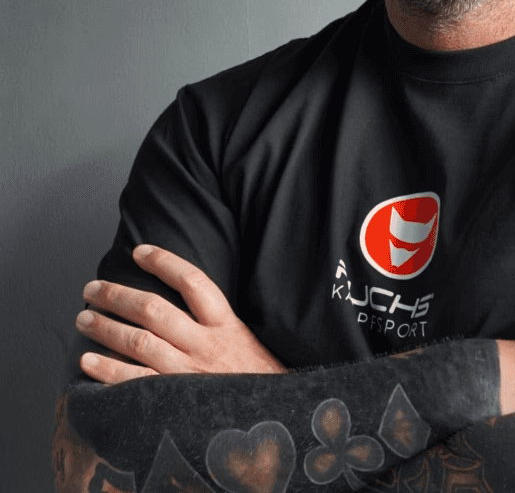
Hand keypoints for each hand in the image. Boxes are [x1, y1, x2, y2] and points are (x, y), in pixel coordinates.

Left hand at [76, 245, 286, 383]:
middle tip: (92, 289)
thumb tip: (187, 296)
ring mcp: (188, 373)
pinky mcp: (174, 401)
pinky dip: (108, 370)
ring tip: (84, 318)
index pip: (193, 282)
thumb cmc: (257, 378)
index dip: (164, 262)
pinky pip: (134, 382)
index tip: (140, 251)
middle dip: (118, 296)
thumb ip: (218, 322)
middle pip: (155, 310)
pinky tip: (87, 360)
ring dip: (106, 328)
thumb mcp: (246, 339)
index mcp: (226, 325)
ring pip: (139, 342)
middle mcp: (206, 344)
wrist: (276, 418)